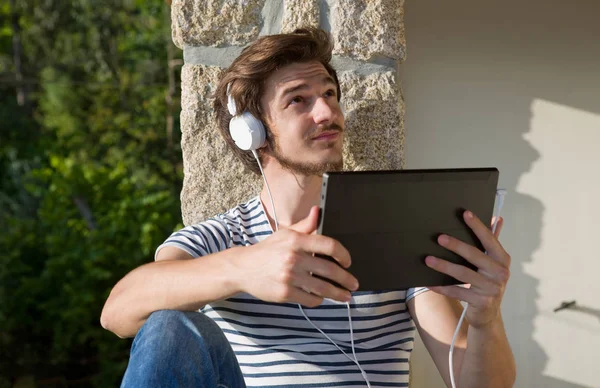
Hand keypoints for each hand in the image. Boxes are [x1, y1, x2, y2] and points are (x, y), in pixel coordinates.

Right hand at [234, 206, 358, 306]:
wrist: (243, 268)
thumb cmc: (268, 250)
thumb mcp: (285, 234)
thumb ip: (305, 225)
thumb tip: (318, 211)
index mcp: (296, 240)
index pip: (329, 245)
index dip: (343, 255)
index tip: (348, 262)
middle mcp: (294, 258)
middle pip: (330, 270)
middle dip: (346, 279)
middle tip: (353, 284)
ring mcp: (289, 277)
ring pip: (322, 288)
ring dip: (338, 294)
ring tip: (345, 296)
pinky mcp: (285, 293)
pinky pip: (310, 299)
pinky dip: (318, 299)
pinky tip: (322, 298)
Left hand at [424, 211, 509, 327]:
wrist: (488, 314)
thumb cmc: (487, 283)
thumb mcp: (493, 264)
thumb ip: (493, 242)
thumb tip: (497, 218)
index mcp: (502, 260)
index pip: (490, 239)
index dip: (478, 226)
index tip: (465, 213)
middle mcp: (500, 273)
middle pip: (475, 255)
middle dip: (456, 245)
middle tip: (439, 237)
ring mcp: (492, 288)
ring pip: (464, 273)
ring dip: (444, 265)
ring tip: (428, 259)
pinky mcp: (481, 302)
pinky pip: (457, 291)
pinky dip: (442, 287)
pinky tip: (429, 283)